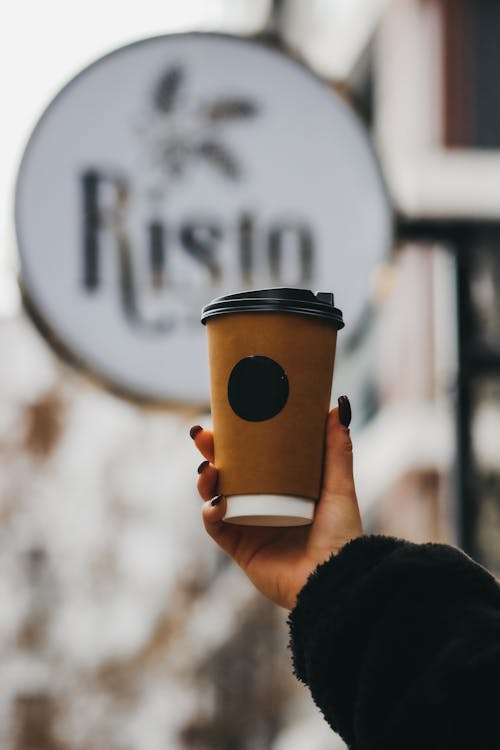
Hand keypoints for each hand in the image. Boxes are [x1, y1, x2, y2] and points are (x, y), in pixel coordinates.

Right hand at [191, 399, 362, 609]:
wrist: (334, 579)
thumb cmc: (341, 534)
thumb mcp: (339, 486)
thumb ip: (337, 450)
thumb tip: (338, 406)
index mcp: (282, 488)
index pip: (251, 457)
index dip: (235, 438)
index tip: (226, 415)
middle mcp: (261, 504)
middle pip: (227, 473)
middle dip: (210, 452)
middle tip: (202, 434)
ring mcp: (248, 526)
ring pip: (215, 496)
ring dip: (205, 480)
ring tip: (208, 469)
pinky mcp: (240, 549)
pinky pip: (216, 528)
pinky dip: (210, 514)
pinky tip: (216, 503)